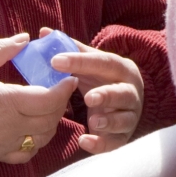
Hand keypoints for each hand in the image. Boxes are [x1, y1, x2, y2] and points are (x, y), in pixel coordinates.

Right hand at [0, 34, 76, 163]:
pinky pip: (26, 153)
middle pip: (51, 118)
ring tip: (47, 104)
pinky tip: (32, 127)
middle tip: (60, 87)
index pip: (49, 99)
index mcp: (5, 102)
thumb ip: (3, 49)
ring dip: (51, 121)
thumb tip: (26, 38)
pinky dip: (37, 141)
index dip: (64, 88)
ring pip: (43, 137)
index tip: (69, 77)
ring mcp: (2, 144)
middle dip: (60, 102)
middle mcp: (8, 127)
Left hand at [45, 29, 144, 153]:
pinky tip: (84, 141)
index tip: (55, 61)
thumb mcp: (91, 64)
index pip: (104, 62)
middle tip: (88, 97)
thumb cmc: (102, 79)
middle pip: (121, 93)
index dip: (81, 61)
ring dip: (109, 121)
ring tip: (94, 122)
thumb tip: (44, 32)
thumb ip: (71, 50)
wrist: (125, 102)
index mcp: (121, 68)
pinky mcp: (124, 136)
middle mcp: (131, 91)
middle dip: (107, 95)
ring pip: (124, 119)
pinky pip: (115, 142)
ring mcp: (130, 115)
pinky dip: (101, 144)